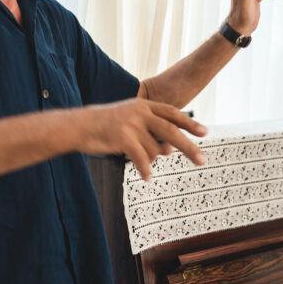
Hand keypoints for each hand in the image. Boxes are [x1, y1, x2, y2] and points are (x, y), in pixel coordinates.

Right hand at [77, 99, 206, 180]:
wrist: (78, 127)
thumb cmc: (105, 127)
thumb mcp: (130, 125)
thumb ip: (151, 134)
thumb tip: (170, 151)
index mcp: (143, 105)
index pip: (172, 113)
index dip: (189, 123)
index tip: (204, 133)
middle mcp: (140, 112)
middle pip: (172, 131)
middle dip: (189, 147)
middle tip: (202, 160)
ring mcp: (132, 124)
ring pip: (153, 149)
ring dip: (149, 159)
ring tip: (136, 158)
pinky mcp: (123, 137)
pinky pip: (142, 158)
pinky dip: (145, 169)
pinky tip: (148, 177)